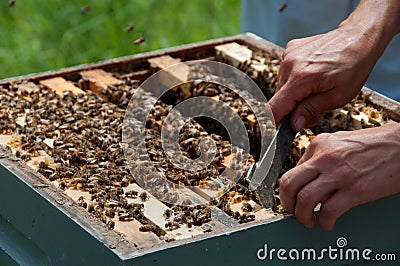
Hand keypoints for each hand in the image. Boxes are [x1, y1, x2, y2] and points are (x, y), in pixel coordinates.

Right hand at [269, 26, 381, 129]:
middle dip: (292, 110)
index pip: (275, 107)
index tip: (275, 132)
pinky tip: (312, 77)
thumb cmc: (353, 65)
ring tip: (315, 92)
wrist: (358, 37)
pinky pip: (286, 73)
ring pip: (283, 86)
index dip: (273, 122)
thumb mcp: (338, 97)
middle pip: (279, 98)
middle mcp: (290, 64)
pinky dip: (296, 81)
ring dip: (294, 95)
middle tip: (311, 113)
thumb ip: (311, 110)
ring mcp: (288, 55)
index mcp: (301, 78)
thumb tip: (294, 123)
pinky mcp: (290, 50)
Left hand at [279, 123, 399, 229]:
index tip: (292, 199)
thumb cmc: (374, 145)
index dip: (290, 190)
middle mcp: (324, 158)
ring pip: (304, 199)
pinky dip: (324, 222)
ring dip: (302, 216)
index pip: (291, 171)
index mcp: (318, 145)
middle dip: (286, 203)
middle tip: (291, 212)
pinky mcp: (355, 190)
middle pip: (288, 184)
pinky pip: (329, 211)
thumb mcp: (339, 142)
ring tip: (308, 220)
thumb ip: (320, 158)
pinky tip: (327, 223)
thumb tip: (306, 180)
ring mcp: (339, 174)